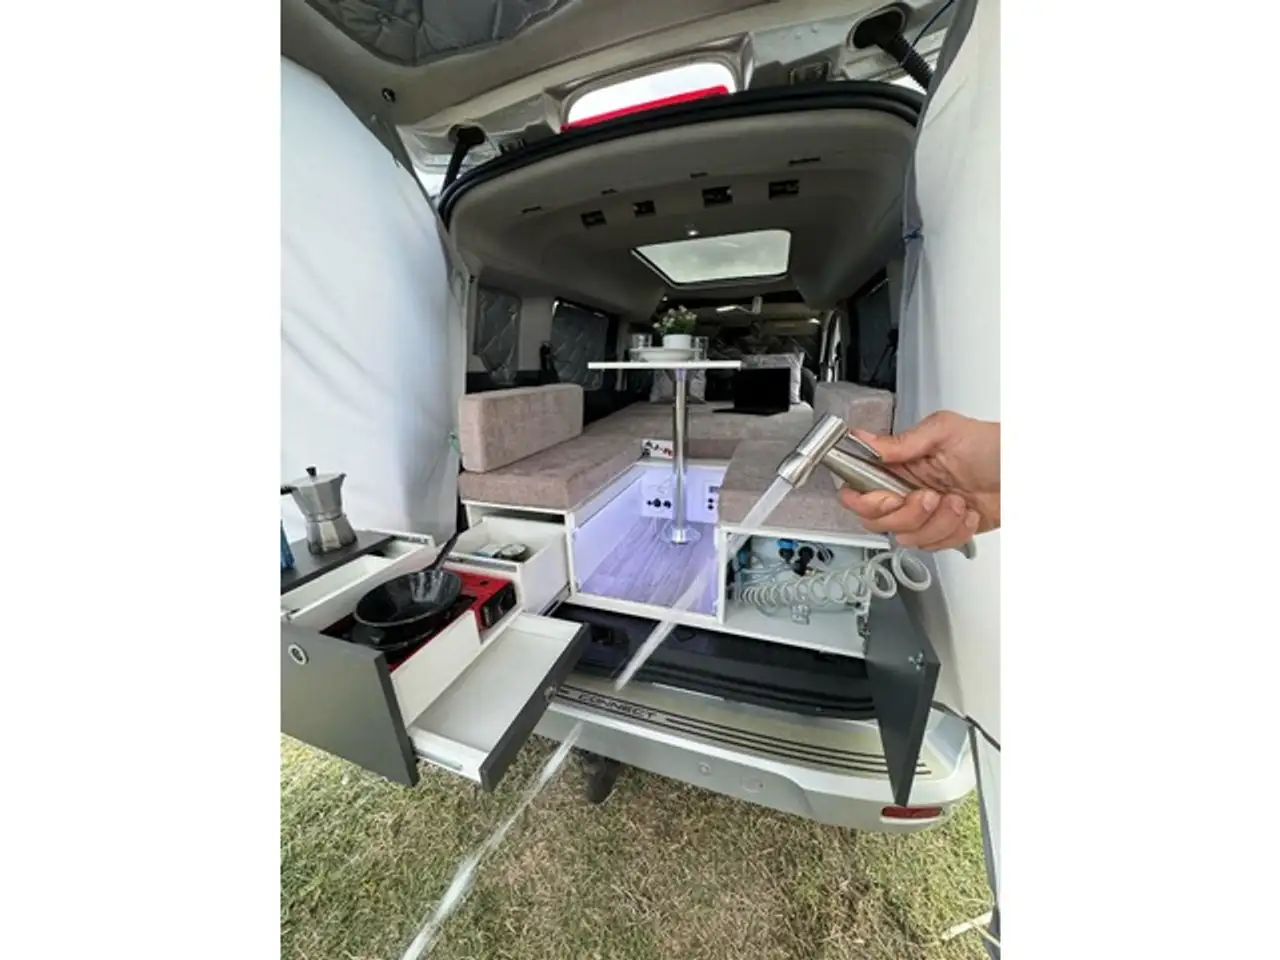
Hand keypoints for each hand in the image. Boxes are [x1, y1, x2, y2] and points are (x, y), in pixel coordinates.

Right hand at [838, 411, 999, 551]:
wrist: (1028, 470)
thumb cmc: (993, 445)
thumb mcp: (944, 431)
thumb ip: (901, 442)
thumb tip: (864, 440)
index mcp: (899, 464)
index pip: (858, 489)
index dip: (866, 501)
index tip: (889, 497)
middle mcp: (907, 489)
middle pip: (877, 521)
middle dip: (907, 514)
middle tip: (931, 497)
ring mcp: (926, 512)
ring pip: (908, 537)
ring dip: (937, 523)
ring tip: (958, 502)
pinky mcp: (945, 530)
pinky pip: (935, 546)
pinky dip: (955, 533)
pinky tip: (968, 514)